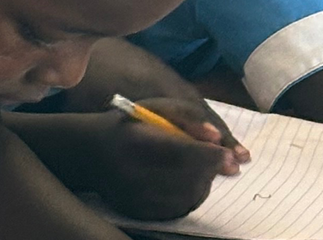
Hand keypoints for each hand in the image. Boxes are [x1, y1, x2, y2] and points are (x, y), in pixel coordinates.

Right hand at [91, 97, 241, 218]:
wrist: (91, 153)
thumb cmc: (129, 124)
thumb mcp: (154, 109)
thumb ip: (188, 119)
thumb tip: (218, 139)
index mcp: (136, 141)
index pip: (181, 152)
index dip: (210, 155)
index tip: (231, 156)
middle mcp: (132, 173)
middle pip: (186, 178)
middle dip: (211, 170)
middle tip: (224, 161)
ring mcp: (133, 197)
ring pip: (185, 198)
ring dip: (205, 183)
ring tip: (205, 169)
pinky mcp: (137, 212)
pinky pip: (176, 210)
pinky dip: (191, 197)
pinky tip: (191, 183)